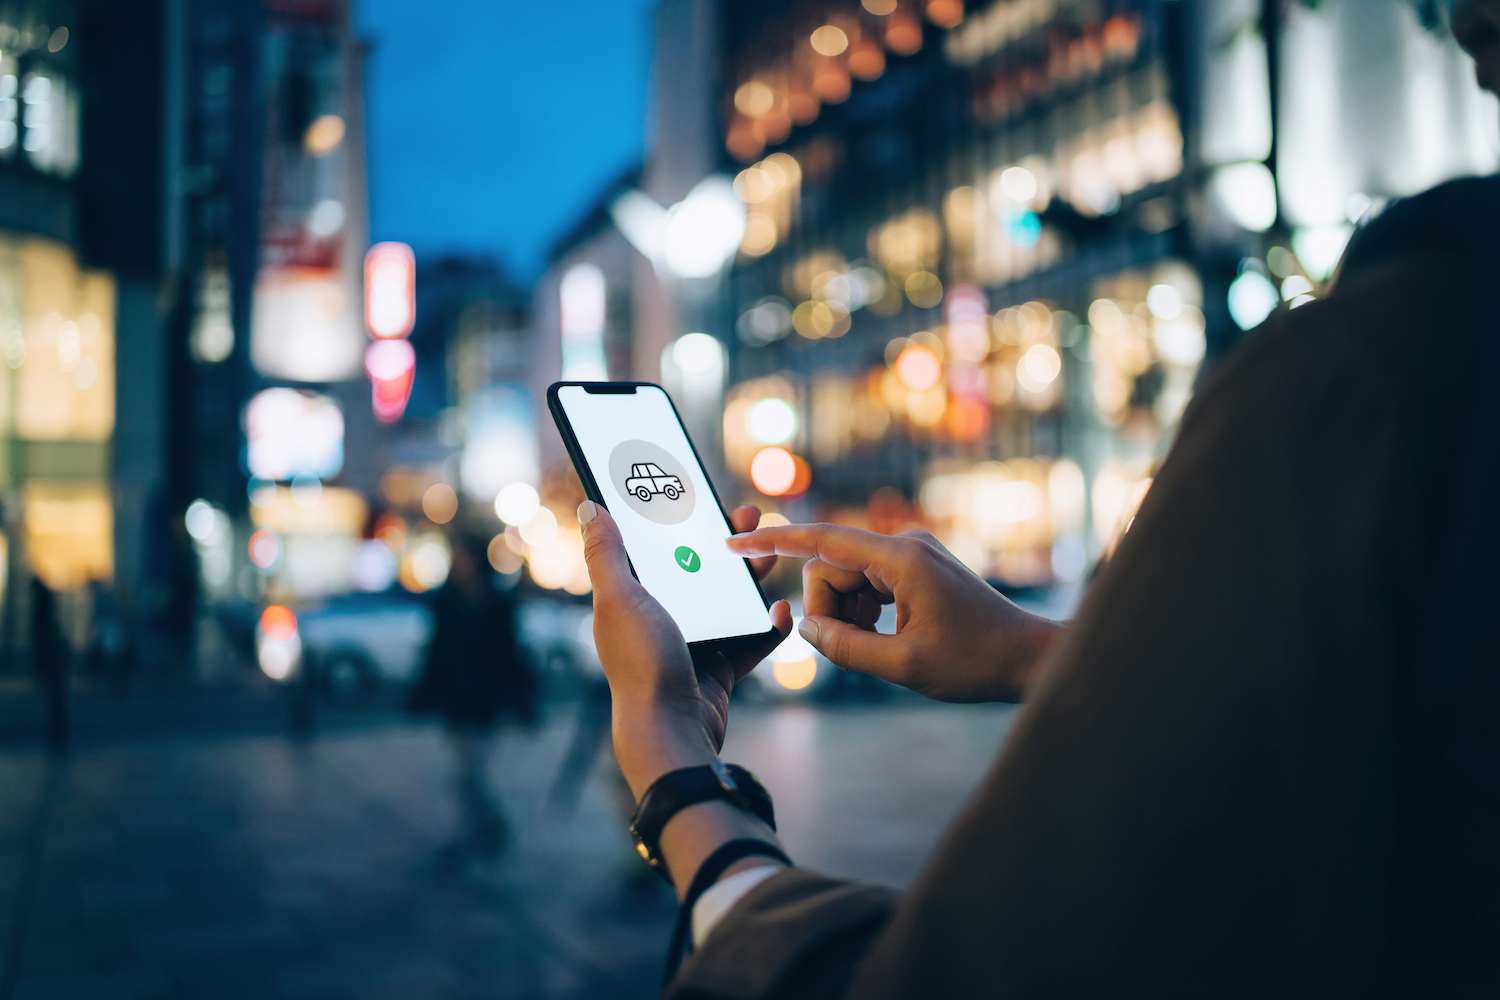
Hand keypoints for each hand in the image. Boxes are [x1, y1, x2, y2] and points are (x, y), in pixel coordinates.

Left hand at [580, 501, 791, 798]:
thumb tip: (589, 506)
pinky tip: (781, 610)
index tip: (699, 494)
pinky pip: (750, 639)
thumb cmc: (641, 663)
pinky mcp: (719, 669)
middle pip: (696, 569)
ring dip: (750, 577)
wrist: (672, 730)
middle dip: (723, 543)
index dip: (675, 520)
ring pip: (727, 600)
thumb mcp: (620, 599)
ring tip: (770, 556)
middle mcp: (659, 619)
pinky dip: (768, 626)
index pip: (654, 548)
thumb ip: (606, 554)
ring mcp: (692, 644)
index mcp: (631, 600)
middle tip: (748, 516)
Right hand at [728, 523, 1062, 702]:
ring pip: (847, 579)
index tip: (736, 542)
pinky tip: (887, 638)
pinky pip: (868, 585)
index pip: (821, 540)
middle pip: (831, 567)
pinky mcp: (916, 570)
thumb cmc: (975, 663)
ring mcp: (911, 556)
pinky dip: (864, 613)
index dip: (774, 541)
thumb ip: (846, 648)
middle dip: (827, 608)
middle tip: (853, 649)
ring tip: (880, 648)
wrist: (1028, 657)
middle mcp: (904, 546)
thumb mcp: (903, 666)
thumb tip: (806, 629)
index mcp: (900, 559)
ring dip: (847, 615)